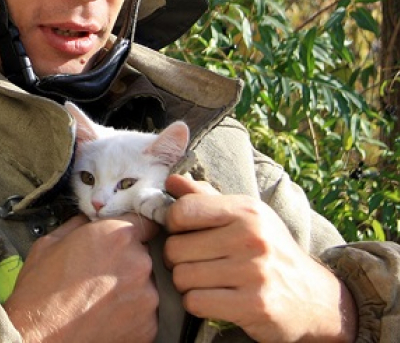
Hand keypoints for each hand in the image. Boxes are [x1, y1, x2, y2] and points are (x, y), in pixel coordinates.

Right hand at [5, 214, 159, 342]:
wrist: (40, 337)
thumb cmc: (40, 293)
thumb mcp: (50, 243)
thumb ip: (78, 225)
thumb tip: (87, 222)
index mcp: (116, 235)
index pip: (145, 222)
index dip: (133, 229)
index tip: (127, 236)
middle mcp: (138, 263)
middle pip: (142, 254)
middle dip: (125, 260)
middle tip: (99, 272)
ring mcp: (147, 296)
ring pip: (144, 284)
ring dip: (128, 287)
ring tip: (99, 298)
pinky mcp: (148, 325)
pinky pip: (144, 311)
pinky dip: (129, 313)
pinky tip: (104, 314)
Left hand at [164, 175, 356, 342]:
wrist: (316, 298)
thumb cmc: (270, 251)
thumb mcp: (246, 217)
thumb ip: (205, 198)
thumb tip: (170, 181)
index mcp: (247, 211)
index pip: (182, 211)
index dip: (173, 225)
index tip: (184, 233)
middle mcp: (251, 237)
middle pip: (175, 248)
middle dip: (177, 259)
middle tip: (196, 263)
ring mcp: (255, 272)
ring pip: (182, 277)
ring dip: (186, 284)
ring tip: (206, 281)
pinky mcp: (255, 305)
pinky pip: (195, 302)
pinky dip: (196, 303)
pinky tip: (213, 299)